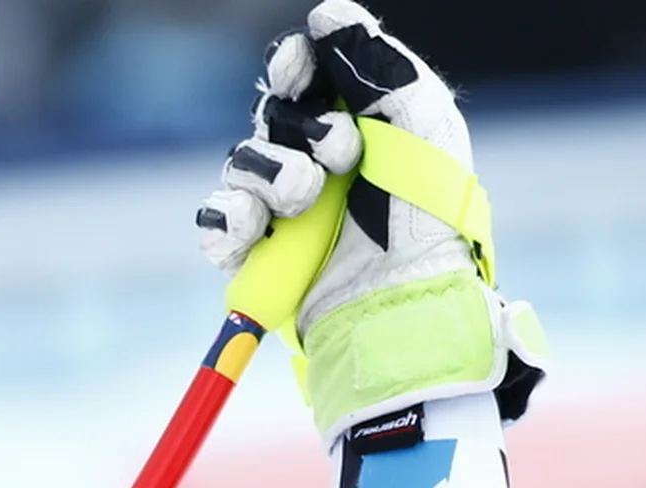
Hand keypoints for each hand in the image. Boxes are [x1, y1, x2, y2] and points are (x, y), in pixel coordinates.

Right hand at [194, 2, 544, 434]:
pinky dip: (226, 222)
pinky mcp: (264, 259)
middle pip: (271, 115)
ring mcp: (288, 215)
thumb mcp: (421, 125)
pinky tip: (250, 228)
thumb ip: (377, 62)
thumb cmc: (428, 217)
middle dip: (298, 128)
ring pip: (241, 165)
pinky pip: (217, 224)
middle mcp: (320, 166)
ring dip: (270, 174)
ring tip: (304, 200)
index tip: (297, 74)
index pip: (301, 76)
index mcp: (360, 129)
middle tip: (342, 157)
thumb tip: (326, 15)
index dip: (292, 67)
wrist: (408, 302)